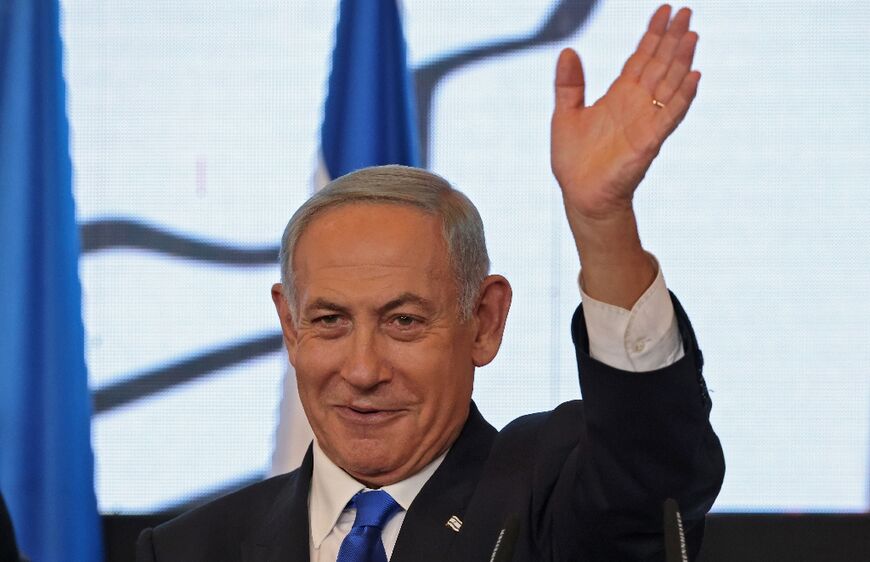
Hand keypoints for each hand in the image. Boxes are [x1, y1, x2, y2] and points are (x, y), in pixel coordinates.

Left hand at [551, 5, 699, 222]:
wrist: (580, 195)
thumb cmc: (574, 160)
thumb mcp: (565, 114)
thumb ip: (569, 84)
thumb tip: (568, 50)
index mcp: (618, 95)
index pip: (640, 58)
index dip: (652, 35)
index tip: (664, 10)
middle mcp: (636, 104)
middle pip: (660, 64)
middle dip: (672, 38)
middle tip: (686, 11)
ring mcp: (646, 121)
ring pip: (669, 85)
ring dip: (681, 61)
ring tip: (692, 35)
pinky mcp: (649, 141)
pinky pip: (670, 115)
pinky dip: (682, 97)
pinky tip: (694, 77)